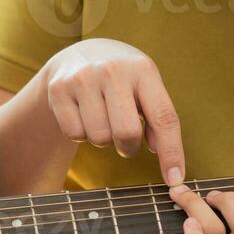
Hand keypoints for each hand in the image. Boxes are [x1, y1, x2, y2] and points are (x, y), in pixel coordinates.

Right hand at [42, 39, 184, 185]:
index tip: (175, 180)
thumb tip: (162, 154)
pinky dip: (81, 134)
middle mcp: (112, 70)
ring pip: (99, 137)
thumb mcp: (146, 88)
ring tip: (103, 120)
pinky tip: (83, 115)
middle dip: (128, 148)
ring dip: (103, 140)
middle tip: (126, 142)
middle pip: (126, 133)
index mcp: (143, 69)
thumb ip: (159, 118)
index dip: (171, 152)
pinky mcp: (58, 89)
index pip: (163, 118)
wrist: (80, 54)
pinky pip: (74, 133)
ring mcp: (82, 78)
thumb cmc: (123, 79)